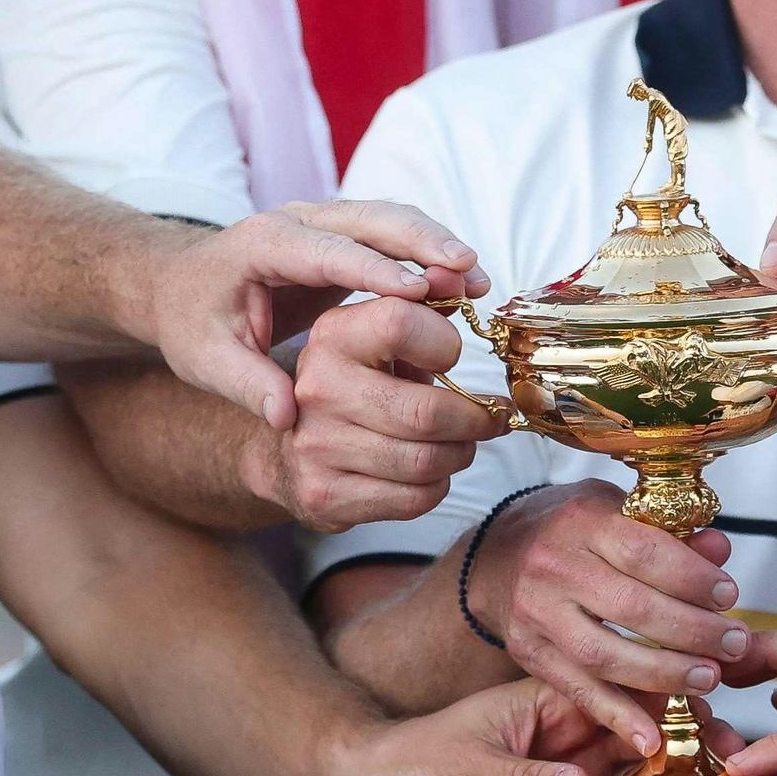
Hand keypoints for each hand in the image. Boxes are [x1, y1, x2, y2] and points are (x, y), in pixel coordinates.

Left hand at [145, 201, 482, 431]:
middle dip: (423, 244)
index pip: (326, 253)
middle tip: (468, 273)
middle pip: (371, 218)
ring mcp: (323, 223)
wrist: (179, 285)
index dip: (374, 269)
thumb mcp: (206, 360)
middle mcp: (297, 222)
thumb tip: (287, 417)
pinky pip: (392, 235)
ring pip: (390, 219)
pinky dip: (428, 254)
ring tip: (476, 282)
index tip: (418, 292)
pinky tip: (459, 283)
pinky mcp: (342, 236)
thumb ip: (246, 384)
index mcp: (263, 245)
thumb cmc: (192, 321)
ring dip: (435, 246)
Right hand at [265, 294, 502, 528]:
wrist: (287, 452)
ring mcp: (317, 445)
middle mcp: (317, 388)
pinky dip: (436, 487)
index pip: (401, 323)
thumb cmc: (357, 388)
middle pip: (426, 412)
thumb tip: (465, 277)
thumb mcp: (381, 343)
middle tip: (489, 418)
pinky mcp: (325, 494)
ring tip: (461, 444)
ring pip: (426, 461)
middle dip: (474, 420)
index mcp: (332, 337)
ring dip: (459, 455)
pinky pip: (413, 498)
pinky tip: (430, 473)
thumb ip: (425, 308)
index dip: (445, 344)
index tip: (454, 358)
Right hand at [485, 482, 755, 757]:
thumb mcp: (617, 510)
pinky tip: (651, 737)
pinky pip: (578, 691)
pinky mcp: (530, 654)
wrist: (496, 557)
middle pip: (632, 608)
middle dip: (692, 632)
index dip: (693, 579)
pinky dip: (617, 717)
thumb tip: (719, 551)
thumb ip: (670, 533)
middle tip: (734, 645)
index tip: (728, 597)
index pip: (645, 553)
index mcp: (582, 522)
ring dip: (664, 674)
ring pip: (605, 656)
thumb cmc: (570, 530)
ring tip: (707, 678)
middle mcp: (554, 567)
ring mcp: (538, 615)